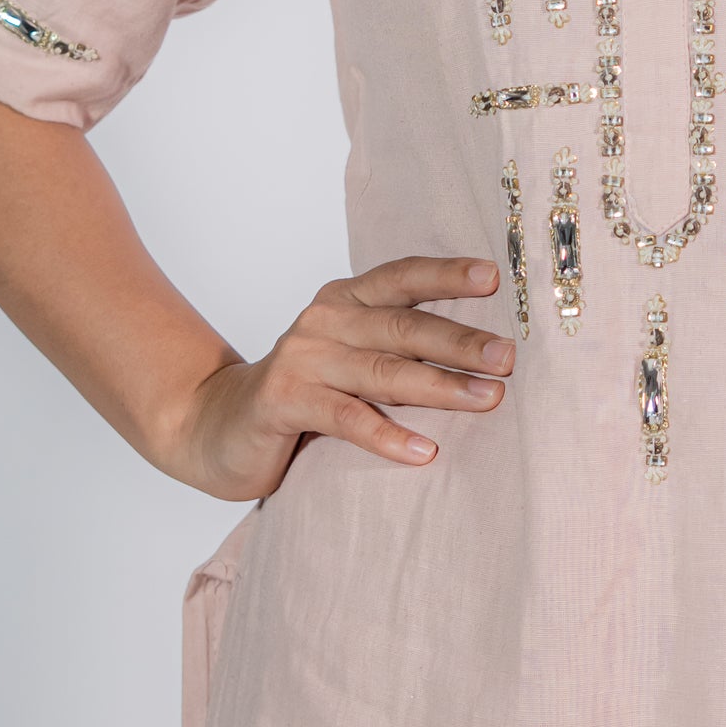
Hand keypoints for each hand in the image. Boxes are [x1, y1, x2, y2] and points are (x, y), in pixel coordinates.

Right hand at [158, 255, 513, 498]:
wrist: (217, 425)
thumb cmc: (304, 392)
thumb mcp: (350, 357)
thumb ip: (396, 346)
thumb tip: (484, 354)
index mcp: (346, 300)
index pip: (403, 277)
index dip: (448, 275)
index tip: (495, 278)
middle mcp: (325, 320)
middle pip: (403, 326)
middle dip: (461, 342)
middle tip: (508, 358)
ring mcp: (303, 359)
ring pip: (382, 371)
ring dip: (440, 387)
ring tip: (486, 400)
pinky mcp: (284, 400)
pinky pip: (347, 418)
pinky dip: (388, 435)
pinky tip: (424, 451)